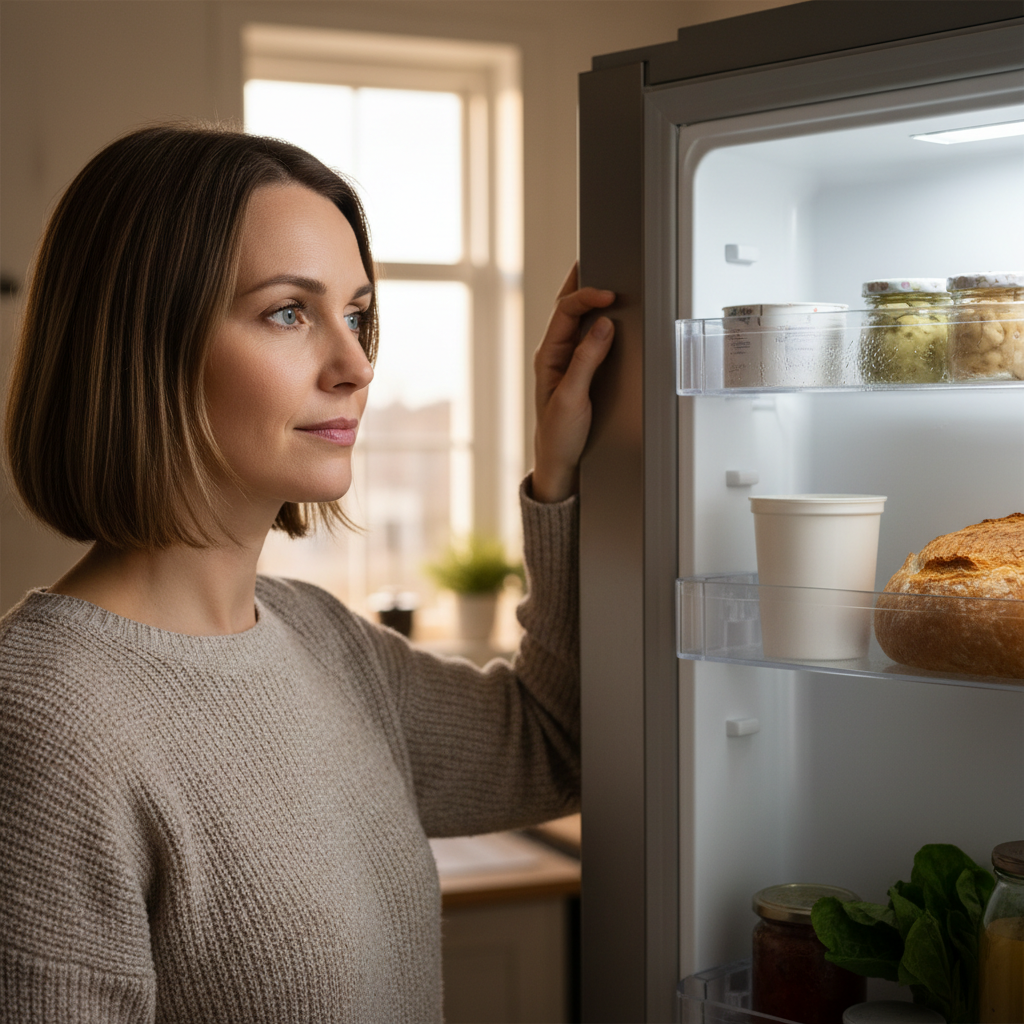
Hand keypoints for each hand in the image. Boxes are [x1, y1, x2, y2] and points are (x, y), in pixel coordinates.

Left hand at [531, 264, 614, 502]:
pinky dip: (597, 319)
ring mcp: (565, 360)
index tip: (608, 294)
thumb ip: (586, 360)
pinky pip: (586, 336)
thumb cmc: (559, 434)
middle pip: (567, 307)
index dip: (586, 296)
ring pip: (576, 319)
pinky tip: (607, 313)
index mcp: (548, 355)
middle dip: (581, 282)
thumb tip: (603, 326)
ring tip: (602, 276)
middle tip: (597, 258)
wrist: (559, 461)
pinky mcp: (578, 370)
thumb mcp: (573, 397)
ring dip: (588, 298)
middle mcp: (555, 353)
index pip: (565, 312)